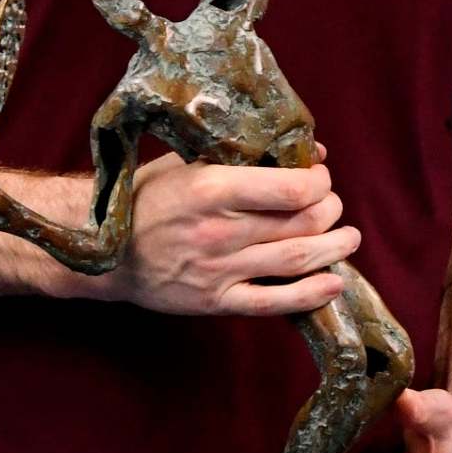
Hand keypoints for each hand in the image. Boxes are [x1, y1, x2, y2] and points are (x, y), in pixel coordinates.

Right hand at [95, 153, 358, 316]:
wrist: (102, 254)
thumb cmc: (147, 199)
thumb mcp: (188, 162)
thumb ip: (247, 154)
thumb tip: (312, 150)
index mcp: (211, 189)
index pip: (291, 188)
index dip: (319, 181)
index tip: (320, 176)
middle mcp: (219, 231)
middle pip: (301, 223)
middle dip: (329, 210)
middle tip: (332, 205)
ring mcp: (218, 270)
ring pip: (296, 261)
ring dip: (333, 248)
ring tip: (349, 238)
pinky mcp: (215, 302)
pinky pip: (272, 303)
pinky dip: (310, 295)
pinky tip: (334, 283)